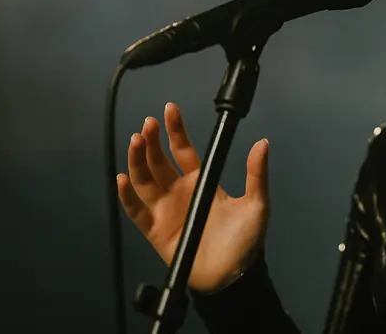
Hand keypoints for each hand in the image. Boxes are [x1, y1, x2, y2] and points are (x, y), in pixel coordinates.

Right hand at [116, 102, 270, 293]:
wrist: (232, 276)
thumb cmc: (246, 241)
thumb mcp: (256, 204)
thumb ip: (256, 174)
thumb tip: (263, 142)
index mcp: (202, 181)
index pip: (183, 150)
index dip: (175, 130)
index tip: (170, 110)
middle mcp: (180, 191)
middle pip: (159, 160)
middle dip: (152, 141)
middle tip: (148, 124)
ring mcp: (165, 209)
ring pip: (144, 179)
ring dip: (137, 160)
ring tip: (136, 141)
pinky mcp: (154, 229)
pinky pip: (136, 210)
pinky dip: (126, 195)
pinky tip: (123, 179)